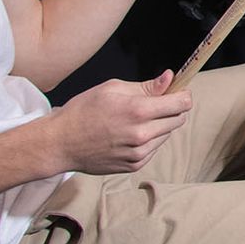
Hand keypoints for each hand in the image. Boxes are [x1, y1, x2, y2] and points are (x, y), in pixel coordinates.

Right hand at [48, 72, 191, 173]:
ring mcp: (139, 153)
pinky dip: (149, 139)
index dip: (183, 96)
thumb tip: (170, 78)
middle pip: (179, 119)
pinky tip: (129, 134)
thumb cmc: (83, 110)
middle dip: (173, 109)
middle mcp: (142, 135)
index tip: (179, 92)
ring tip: (136, 119)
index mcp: (138, 111)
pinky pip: (154, 148)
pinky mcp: (134, 165)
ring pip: (167, 134)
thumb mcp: (112, 89)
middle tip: (156, 103)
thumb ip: (146, 86)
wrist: (61, 143)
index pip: (181, 104)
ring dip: (160, 125)